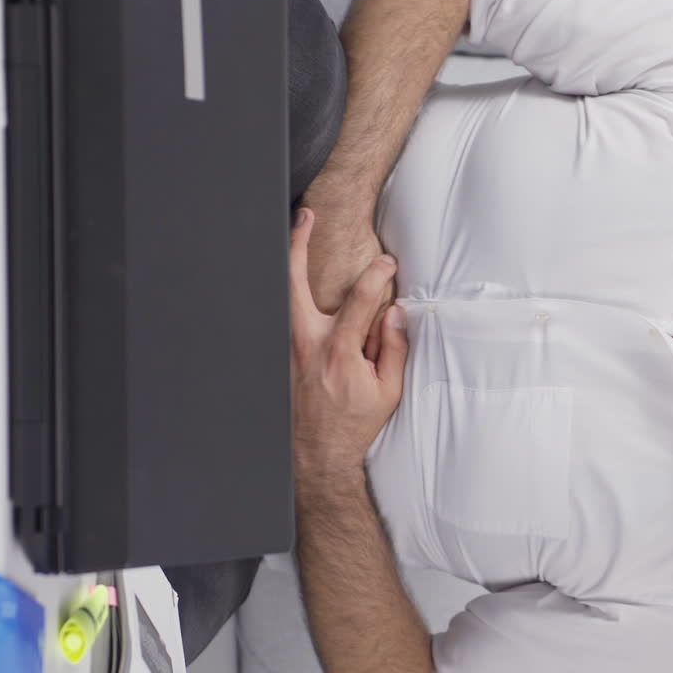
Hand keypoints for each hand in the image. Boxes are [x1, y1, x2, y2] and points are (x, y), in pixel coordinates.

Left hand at [289, 208, 408, 493]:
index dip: (378, 276)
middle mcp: (307, 345)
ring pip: (280, 297)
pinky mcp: (278, 359)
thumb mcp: (388, 391)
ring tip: (295, 237)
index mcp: (338, 352)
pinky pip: (279, 320)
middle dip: (299, 245)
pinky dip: (283, 298)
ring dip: (287, 266)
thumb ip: (393, 348)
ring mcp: (287, 351)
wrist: (317, 456)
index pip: (360, 299)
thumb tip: (393, 313)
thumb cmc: (354, 424)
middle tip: (306, 217)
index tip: (388, 265)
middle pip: (294, 283)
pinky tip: (290, 283)